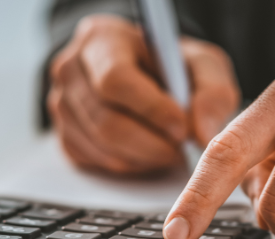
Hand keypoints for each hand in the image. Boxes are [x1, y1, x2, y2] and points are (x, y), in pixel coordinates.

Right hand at [47, 15, 239, 174]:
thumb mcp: (202, 64)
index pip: (115, 79)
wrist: (143, 75)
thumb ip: (213, 91)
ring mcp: (61, 105)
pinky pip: (96, 162)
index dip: (151, 109)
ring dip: (144, 157)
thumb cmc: (171, 67)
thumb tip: (201, 133)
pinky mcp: (64, 136)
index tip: (182, 128)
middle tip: (182, 149)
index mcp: (101, 38)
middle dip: (151, 143)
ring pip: (101, 146)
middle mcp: (71, 69)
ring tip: (171, 150)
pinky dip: (129, 164)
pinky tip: (148, 153)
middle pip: (105, 120)